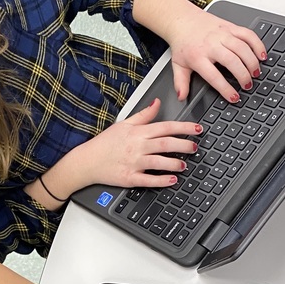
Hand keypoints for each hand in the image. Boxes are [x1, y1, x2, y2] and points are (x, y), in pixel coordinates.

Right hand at [69, 97, 200, 189]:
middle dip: (184, 145)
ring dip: (175, 163)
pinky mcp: (129, 178)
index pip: (166, 127)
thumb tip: (157, 103)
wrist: (87, 161)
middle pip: (166, 144)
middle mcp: (137, 146)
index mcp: (138, 132)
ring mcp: (134, 162)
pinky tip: (172, 180)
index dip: (184, 127)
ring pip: (159, 162)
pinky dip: (161, 180)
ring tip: (184, 164)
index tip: (197, 129)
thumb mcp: (124, 124)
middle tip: (195, 147)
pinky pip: (148, 179)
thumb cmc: (105, 143)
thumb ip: (144, 115)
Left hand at [165, 6, 265, 102]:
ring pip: (242, 47)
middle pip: (232, 61)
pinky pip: (247, 34)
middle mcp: (211, 44)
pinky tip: (262, 55)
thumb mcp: (178, 65)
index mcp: (198, 57)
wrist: (182, 20)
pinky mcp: (230, 26)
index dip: (226, 89)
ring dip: (252, 61)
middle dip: (243, 75)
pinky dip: (257, 44)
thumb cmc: (183, 43)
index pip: (214, 76)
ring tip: (256, 73)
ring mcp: (222, 34)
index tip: (234, 97)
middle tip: (248, 85)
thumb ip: (180, 83)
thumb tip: (182, 97)